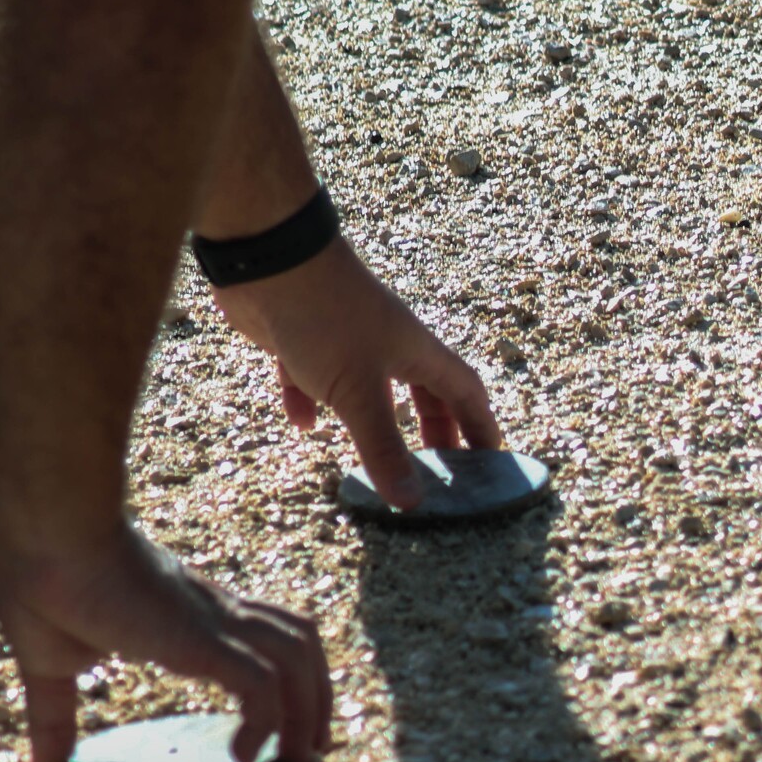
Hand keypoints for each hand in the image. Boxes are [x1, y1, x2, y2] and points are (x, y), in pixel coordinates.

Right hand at [0, 522, 329, 761]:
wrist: (48, 533)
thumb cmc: (45, 582)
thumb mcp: (52, 664)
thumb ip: (55, 717)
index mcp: (196, 615)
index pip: (271, 636)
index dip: (290, 678)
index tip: (284, 731)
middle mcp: (219, 613)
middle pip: (303, 644)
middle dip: (318, 698)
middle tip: (310, 752)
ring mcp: (215, 621)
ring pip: (299, 658)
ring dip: (308, 711)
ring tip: (294, 759)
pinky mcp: (202, 637)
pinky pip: (262, 682)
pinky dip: (268, 719)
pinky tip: (244, 754)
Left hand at [211, 238, 501, 507]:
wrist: (269, 260)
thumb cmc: (327, 319)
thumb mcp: (359, 393)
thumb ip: (383, 447)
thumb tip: (413, 501)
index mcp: (417, 352)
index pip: (465, 393)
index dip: (481, 426)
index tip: (491, 460)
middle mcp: (389, 344)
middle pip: (424, 392)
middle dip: (434, 430)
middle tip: (440, 467)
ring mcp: (346, 340)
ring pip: (371, 387)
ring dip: (376, 421)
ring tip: (378, 455)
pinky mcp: (303, 339)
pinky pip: (312, 378)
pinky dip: (311, 402)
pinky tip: (302, 423)